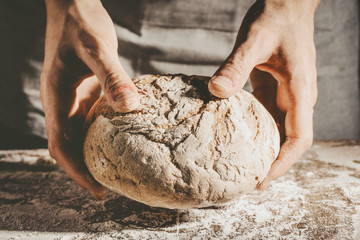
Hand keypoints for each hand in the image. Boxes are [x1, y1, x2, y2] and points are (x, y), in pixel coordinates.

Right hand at [40, 0, 139, 198]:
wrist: (73, 6)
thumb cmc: (80, 24)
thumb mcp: (96, 48)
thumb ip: (111, 77)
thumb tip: (130, 107)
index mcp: (56, 97)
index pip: (59, 145)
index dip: (75, 171)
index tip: (97, 189)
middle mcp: (63, 102)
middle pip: (70, 146)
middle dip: (86, 169)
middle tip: (112, 188)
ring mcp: (74, 97)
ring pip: (81, 134)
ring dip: (95, 154)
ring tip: (119, 171)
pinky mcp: (87, 90)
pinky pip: (94, 118)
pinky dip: (106, 133)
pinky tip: (126, 139)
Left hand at [208, 0, 318, 188]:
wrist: (287, 4)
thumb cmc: (276, 18)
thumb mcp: (254, 40)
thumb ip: (236, 66)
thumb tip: (216, 91)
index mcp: (300, 92)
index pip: (299, 139)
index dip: (283, 163)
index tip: (261, 180)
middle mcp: (297, 98)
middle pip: (289, 141)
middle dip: (271, 164)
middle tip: (244, 182)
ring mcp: (286, 94)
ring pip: (278, 131)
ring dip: (262, 150)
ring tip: (239, 167)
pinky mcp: (275, 88)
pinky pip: (267, 116)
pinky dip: (254, 132)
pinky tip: (235, 138)